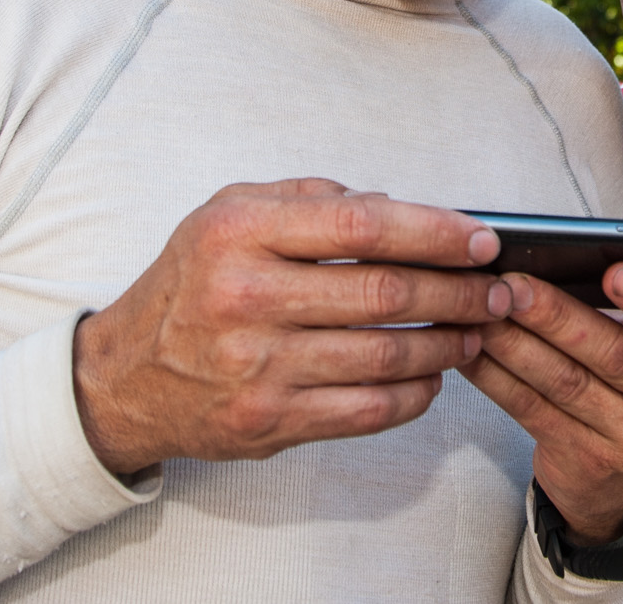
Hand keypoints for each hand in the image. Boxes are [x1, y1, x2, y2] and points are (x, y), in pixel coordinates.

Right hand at [71, 179, 513, 474]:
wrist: (124, 376)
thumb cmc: (192, 283)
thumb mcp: (229, 212)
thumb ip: (310, 200)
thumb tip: (402, 208)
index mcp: (241, 233)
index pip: (362, 226)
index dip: (435, 232)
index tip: (482, 241)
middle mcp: (247, 298)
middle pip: (385, 294)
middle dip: (459, 291)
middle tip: (499, 290)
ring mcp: (258, 367)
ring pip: (386, 356)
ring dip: (448, 343)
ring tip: (478, 330)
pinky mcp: (269, 422)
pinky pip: (367, 410)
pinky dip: (415, 394)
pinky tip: (434, 376)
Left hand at [458, 263, 622, 543]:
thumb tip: (568, 256)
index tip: (615, 272)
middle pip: (613, 354)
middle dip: (557, 315)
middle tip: (514, 285)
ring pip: (565, 382)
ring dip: (517, 343)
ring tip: (484, 310)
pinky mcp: (584, 458)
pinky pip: (532, 409)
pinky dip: (497, 376)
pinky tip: (473, 349)